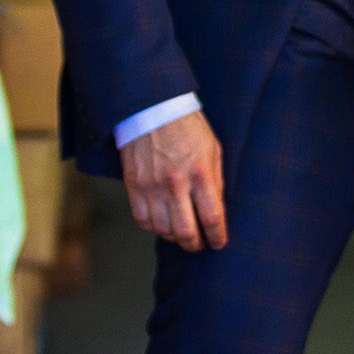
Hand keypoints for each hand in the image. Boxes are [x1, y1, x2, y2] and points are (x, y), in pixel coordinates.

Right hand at [120, 110, 227, 251]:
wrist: (152, 109)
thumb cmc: (187, 128)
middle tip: (199, 244)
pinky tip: (162, 222)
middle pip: (185, 231)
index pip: (212, 217)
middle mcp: (175, 183)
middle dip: (195, 244)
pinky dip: (153, 227)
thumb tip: (217, 209)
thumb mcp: (213, 149)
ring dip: (174, 237)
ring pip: (162, 230)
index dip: (217, 236)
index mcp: (200, 172)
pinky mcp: (134, 185)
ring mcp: (151, 186)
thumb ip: (216, 180)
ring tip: (182, 233)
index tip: (219, 243)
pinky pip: (142, 220)